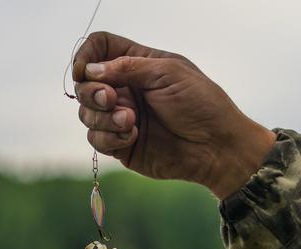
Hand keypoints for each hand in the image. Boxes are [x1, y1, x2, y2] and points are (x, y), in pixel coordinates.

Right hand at [72, 31, 276, 198]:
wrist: (215, 147)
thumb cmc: (202, 104)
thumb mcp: (168, 73)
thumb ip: (127, 67)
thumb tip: (90, 71)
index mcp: (137, 64)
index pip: (99, 49)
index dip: (86, 57)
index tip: (85, 71)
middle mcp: (126, 90)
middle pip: (85, 84)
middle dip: (91, 92)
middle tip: (111, 99)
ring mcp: (121, 118)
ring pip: (86, 114)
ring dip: (103, 117)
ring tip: (131, 121)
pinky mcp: (121, 145)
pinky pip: (96, 140)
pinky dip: (109, 137)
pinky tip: (132, 136)